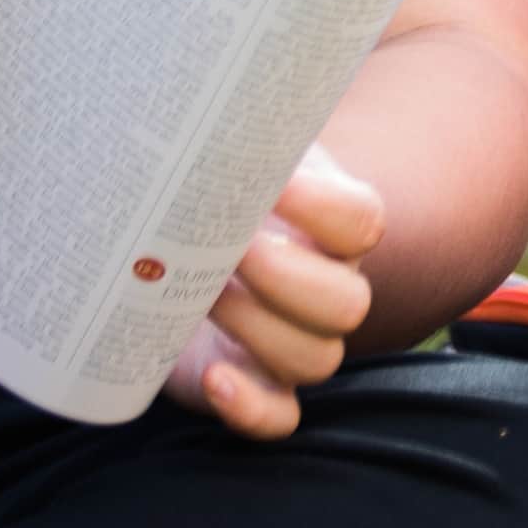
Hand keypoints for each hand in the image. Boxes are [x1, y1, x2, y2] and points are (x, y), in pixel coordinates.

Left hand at [170, 154, 385, 440]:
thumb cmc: (203, 194)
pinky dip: (251, 406)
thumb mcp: (226, 156)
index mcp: (328, 228)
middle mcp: (325, 288)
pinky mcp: (253, 387)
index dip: (321, 206)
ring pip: (316, 359)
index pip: (361, 220)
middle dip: (283, 278)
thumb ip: (234, 136)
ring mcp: (292, 343)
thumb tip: (213, 107)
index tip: (270, 182)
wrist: (165, 252)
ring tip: (201, 295)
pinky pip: (280, 420)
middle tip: (226, 249)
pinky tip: (213, 377)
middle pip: (347, 304)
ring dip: (258, 329)